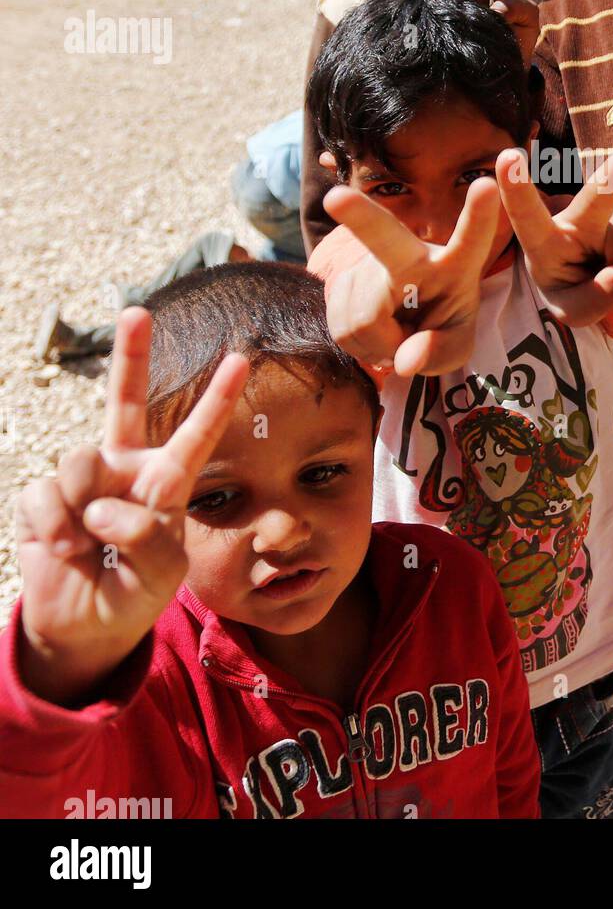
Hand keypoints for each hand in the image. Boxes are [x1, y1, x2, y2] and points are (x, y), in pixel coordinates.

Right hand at [16, 309, 247, 703]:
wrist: (86, 627)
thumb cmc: (134, 592)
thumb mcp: (161, 572)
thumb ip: (144, 535)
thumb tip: (101, 505)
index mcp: (166, 482)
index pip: (196, 435)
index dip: (217, 399)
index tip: (242, 358)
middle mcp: (126, 469)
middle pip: (126, 402)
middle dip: (131, 355)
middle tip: (137, 311)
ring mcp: (84, 480)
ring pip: (79, 460)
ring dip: (82, 507)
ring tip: (87, 546)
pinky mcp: (44, 499)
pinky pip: (45, 495)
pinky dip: (54, 528)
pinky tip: (63, 551)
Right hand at [322, 178, 500, 375]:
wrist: (409, 327)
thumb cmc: (444, 328)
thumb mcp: (456, 347)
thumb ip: (439, 353)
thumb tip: (405, 360)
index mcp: (455, 265)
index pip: (471, 239)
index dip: (478, 215)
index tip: (487, 184)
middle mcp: (411, 255)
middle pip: (384, 236)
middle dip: (360, 215)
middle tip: (336, 198)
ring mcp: (372, 265)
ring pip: (362, 318)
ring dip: (377, 344)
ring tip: (396, 336)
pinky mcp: (344, 278)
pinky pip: (340, 324)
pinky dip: (357, 342)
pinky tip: (374, 333)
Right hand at [392, 0, 539, 66]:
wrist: (508, 72)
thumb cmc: (517, 40)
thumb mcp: (528, 18)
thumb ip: (520, 6)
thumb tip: (495, 8)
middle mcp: (463, 1)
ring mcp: (453, 21)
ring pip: (429, 5)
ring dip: (408, 4)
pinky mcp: (448, 42)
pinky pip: (432, 32)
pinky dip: (422, 30)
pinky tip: (405, 30)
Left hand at [495, 145, 612, 325]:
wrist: (601, 279)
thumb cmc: (572, 291)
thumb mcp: (573, 311)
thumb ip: (593, 300)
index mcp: (543, 241)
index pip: (526, 216)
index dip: (517, 189)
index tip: (509, 157)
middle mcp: (576, 219)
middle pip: (597, 201)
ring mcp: (611, 214)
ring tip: (610, 277)